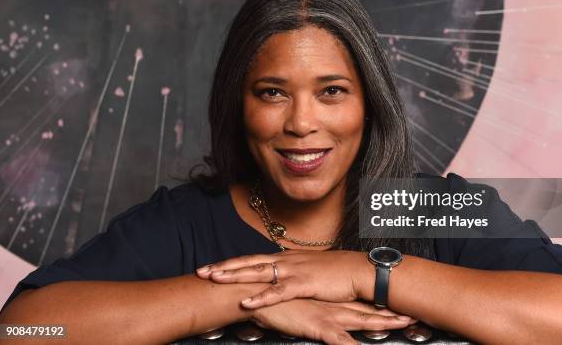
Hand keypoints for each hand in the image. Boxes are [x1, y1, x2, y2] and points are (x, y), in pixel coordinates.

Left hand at [196, 249, 372, 307]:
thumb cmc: (336, 274)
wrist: (359, 270)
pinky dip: (262, 297)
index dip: (231, 263)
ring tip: (215, 280)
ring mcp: (294, 270)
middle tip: (201, 271)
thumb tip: (278, 281)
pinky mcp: (305, 283)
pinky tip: (247, 302)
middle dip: (224, 266)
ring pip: (258, 272)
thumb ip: (291, 275)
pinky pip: (279, 291)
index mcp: (286, 258)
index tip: (212, 266)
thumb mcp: (309, 271)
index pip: (253, 259)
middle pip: (249, 262)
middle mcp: (286, 260)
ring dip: (235, 275)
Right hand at [249, 298, 416, 344]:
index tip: (402, 307)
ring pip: (363, 322)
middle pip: (370, 312)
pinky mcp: (319, 326)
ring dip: (384, 325)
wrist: (256, 294)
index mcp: (331, 302)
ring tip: (405, 325)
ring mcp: (329, 316)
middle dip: (393, 316)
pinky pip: (341, 341)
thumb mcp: (299, 304)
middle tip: (416, 316)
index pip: (363, 305)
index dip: (384, 308)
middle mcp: (335, 307)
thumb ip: (313, 308)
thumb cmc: (276, 300)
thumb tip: (320, 313)